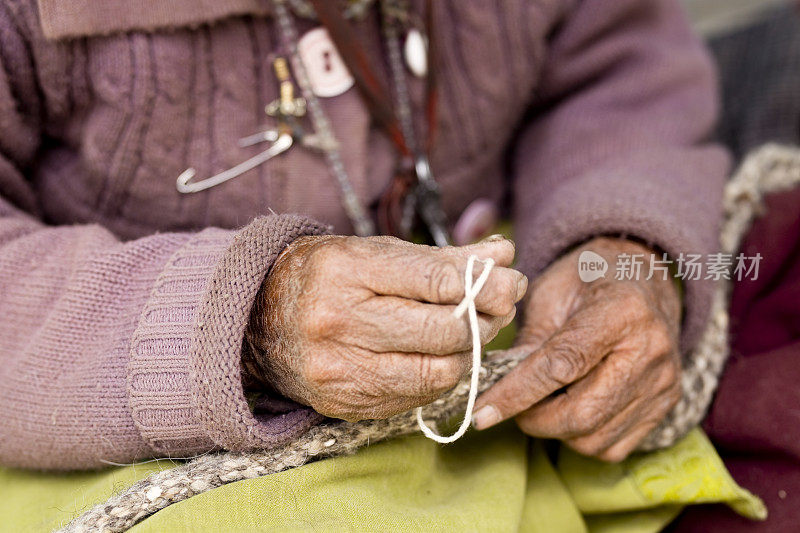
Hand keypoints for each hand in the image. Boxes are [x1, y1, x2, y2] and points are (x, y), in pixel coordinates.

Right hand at [246, 235, 527, 421]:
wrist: (256, 323)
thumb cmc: (324, 277)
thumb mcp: (373, 252)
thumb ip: (441, 257)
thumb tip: (504, 254)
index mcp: (343, 271)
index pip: (434, 280)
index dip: (483, 282)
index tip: (509, 279)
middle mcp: (337, 323)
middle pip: (443, 330)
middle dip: (486, 318)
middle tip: (500, 305)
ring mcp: (340, 370)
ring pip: (439, 371)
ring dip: (469, 351)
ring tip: (471, 329)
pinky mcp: (345, 404)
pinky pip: (418, 397)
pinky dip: (441, 374)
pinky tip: (441, 355)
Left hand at [472, 237, 681, 461]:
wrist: (644, 277)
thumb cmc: (588, 279)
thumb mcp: (550, 292)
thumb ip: (528, 338)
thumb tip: (499, 385)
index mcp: (622, 311)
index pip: (561, 365)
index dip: (516, 392)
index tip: (481, 411)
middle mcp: (651, 350)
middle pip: (581, 413)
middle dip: (534, 418)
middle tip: (510, 404)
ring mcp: (663, 383)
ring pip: (594, 438)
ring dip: (555, 430)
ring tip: (542, 401)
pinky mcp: (665, 405)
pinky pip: (612, 447)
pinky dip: (580, 438)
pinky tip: (570, 407)